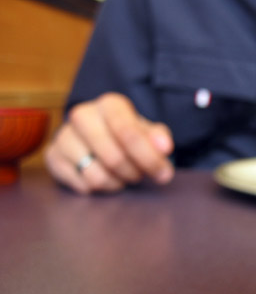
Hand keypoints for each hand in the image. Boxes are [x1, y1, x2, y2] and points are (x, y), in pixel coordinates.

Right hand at [44, 92, 174, 193]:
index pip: (128, 133)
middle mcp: (83, 115)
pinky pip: (80, 184)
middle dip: (133, 173)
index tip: (164, 174)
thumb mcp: (149, 132)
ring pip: (95, 175)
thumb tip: (164, 148)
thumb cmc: (128, 134)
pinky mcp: (52, 156)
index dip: (148, 158)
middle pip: (113, 158)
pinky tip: (104, 177)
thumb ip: (159, 138)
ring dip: (116, 183)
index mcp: (110, 104)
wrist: (99, 135)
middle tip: (139, 174)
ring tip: (122, 176)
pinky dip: (98, 188)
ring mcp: (64, 135)